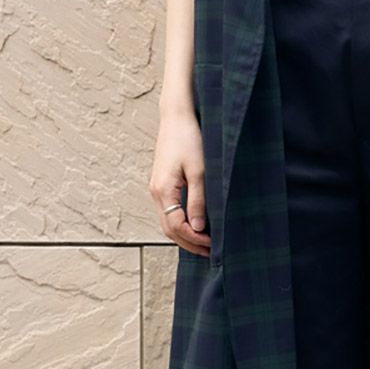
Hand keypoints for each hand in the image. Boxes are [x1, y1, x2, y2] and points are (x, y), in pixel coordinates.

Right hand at [149, 106, 211, 256]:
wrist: (176, 117)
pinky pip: (169, 210)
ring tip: (206, 242)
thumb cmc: (189, 139)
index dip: (195, 240)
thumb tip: (197, 227)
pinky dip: (181, 222)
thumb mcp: (199, 171)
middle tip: (211, 251)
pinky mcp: (162, 183)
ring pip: (168, 221)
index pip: (176, 227)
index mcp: (163, 191)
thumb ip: (198, 200)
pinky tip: (196, 223)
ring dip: (185, 234)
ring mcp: (157, 188)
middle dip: (189, 242)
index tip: (214, 245)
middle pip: (169, 229)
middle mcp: (156, 192)